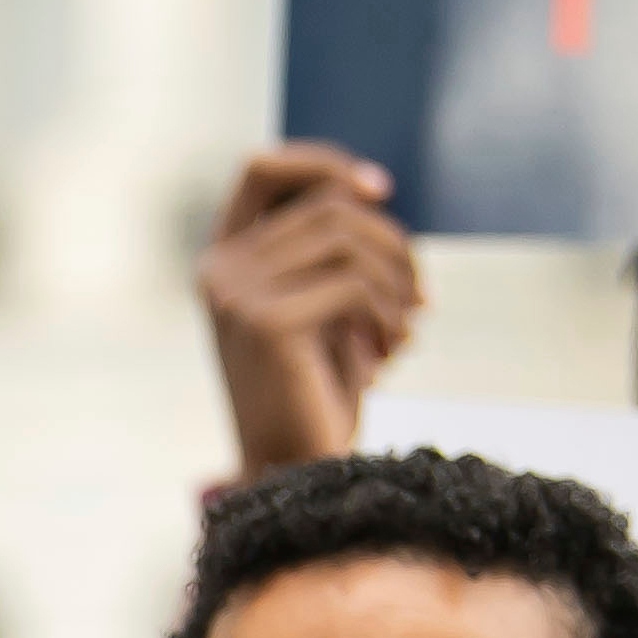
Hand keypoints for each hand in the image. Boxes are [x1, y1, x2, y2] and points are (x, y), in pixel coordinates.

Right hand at [198, 146, 420, 480]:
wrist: (294, 473)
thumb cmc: (315, 390)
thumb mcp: (320, 304)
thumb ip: (325, 248)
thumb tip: (369, 188)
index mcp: (222, 261)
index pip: (261, 168)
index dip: (324, 164)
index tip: (380, 192)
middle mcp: (218, 272)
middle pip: (330, 205)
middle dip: (393, 244)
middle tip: (419, 298)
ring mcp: (236, 297)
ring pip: (348, 237)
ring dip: (398, 278)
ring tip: (408, 326)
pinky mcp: (266, 324)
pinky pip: (353, 283)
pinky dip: (389, 312)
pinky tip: (392, 351)